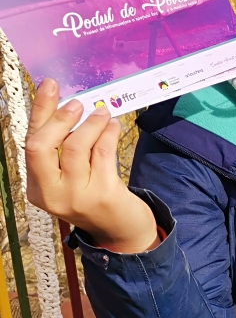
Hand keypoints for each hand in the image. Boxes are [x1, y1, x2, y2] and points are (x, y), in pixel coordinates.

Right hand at [26, 78, 157, 253]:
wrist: (122, 232)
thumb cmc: (94, 196)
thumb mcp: (71, 177)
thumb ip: (64, 148)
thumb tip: (66, 104)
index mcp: (38, 189)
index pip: (30, 144)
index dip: (39, 112)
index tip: (49, 85)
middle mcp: (52, 195)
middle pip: (41, 147)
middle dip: (58, 119)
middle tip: (77, 104)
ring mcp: (77, 196)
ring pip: (76, 147)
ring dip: (90, 124)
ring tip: (103, 114)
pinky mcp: (104, 194)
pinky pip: (103, 153)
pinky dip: (108, 134)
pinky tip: (113, 127)